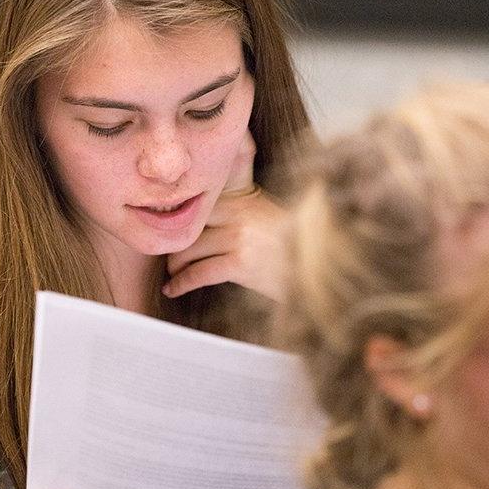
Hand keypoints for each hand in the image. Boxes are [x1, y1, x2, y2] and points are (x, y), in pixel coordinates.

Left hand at [164, 130, 286, 300]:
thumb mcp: (266, 212)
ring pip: (188, 251)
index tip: (171, 234)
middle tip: (170, 259)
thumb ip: (237, 208)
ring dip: (175, 267)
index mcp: (242, 198)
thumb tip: (202, 219)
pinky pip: (198, 273)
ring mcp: (238, 237)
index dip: (180, 223)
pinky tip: (173, 290)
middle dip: (175, 247)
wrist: (318, 264)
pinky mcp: (240, 263)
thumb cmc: (291, 243)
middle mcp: (238, 213)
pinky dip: (181, 284)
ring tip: (173, 275)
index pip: (198, 207)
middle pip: (189, 229)